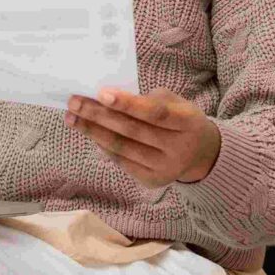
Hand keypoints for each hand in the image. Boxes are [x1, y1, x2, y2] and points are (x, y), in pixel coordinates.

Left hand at [64, 87, 221, 187]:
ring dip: (93, 131)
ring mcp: (165, 168)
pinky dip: (103, 145)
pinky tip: (89, 132)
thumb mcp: (174, 102)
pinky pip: (121, 161)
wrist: (202, 153)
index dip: (128, 104)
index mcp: (187, 122)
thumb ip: (146, 99)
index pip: (155, 113)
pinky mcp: (153, 181)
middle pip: (132, 131)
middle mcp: (178, 149)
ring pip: (122, 148)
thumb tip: (106, 98)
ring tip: (73, 117)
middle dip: (98, 115)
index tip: (100, 93)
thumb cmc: (180, 118)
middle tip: (74, 102)